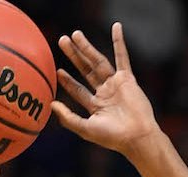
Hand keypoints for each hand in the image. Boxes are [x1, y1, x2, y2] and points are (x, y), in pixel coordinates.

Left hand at [51, 23, 161, 157]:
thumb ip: (68, 117)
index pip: (79, 90)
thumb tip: (51, 104)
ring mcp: (116, 85)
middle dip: (74, 56)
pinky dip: (119, 42)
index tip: (58, 70)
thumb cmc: (112, 137)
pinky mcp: (127, 79)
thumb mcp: (85, 128)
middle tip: (62, 41)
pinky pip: (122, 57)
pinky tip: (116, 28)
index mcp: (96, 106)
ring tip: (75, 34)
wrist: (136, 136)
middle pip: (86, 70)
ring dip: (87, 47)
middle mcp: (105, 93)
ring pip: (99, 62)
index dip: (68, 80)